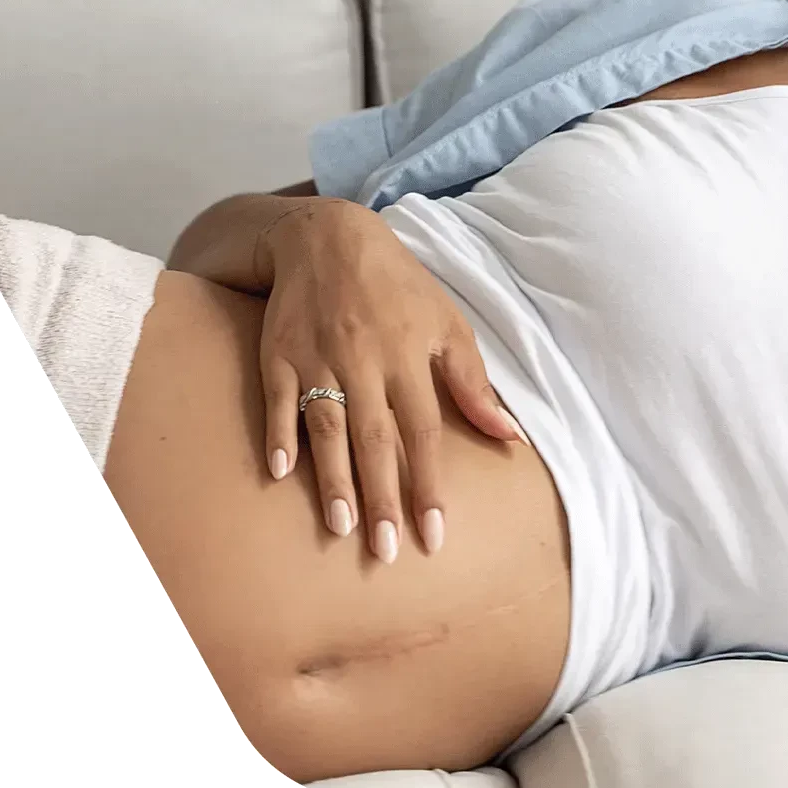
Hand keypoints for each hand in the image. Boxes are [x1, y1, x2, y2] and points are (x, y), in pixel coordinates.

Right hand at [254, 197, 523, 562]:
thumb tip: (509, 437)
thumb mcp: (448, 324)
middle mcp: (366, 363)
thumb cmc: (399, 287)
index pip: (425, 434)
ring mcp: (319, 359)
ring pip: (328, 427)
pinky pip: (278, 400)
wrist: (328, 237)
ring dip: (334, 478)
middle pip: (377, 441)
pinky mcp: (279, 354)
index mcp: (410, 359)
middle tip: (385, 551)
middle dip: (382, 499)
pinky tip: (280, 472)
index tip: (434, 536)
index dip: (429, 486)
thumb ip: (474, 385)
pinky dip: (278, 433)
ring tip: (340, 527)